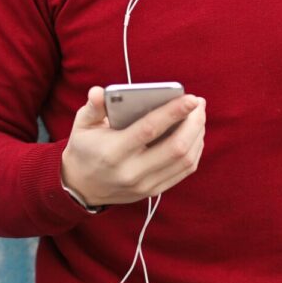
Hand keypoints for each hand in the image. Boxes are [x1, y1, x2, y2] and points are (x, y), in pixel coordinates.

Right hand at [60, 86, 205, 205]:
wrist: (82, 186)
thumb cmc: (85, 147)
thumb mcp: (82, 125)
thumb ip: (92, 107)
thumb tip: (98, 92)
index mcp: (113, 152)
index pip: (149, 130)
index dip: (173, 112)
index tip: (191, 98)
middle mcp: (131, 171)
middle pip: (175, 147)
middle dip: (193, 122)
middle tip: (199, 102)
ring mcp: (144, 184)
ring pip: (184, 161)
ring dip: (198, 135)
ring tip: (199, 115)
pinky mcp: (153, 191)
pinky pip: (184, 172)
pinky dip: (195, 150)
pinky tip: (195, 134)